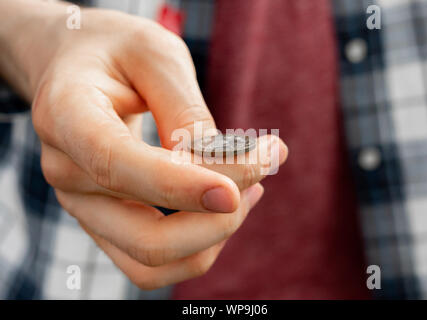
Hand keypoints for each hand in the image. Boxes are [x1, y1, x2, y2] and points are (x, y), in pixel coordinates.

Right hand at [0, 1, 287, 288]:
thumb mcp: (155, 56)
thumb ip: (185, 112)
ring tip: (254, 183)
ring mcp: (83, 205)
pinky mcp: (104, 220)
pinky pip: (152, 262)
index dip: (179, 186)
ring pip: (154, 260)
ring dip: (215, 234)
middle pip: (147, 237)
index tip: (240, 190)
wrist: (77, 69)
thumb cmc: (117, 53)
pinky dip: (198, 244)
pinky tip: (226, 203)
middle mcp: (67, 173)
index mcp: (66, 116)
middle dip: (220, 219)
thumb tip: (224, 169)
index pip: (117, 165)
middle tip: (266, 164)